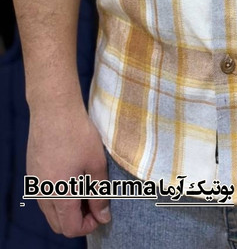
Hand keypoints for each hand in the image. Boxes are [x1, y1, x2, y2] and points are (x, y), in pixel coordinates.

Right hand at [27, 102, 110, 237]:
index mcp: (59, 196)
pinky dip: (58, 196)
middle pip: (58, 224)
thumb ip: (100, 193)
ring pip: (50, 211)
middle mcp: (43, 194)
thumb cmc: (78, 133)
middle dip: (78, 220)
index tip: (102, 211)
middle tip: (95, 201)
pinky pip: (44, 195)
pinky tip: (73, 176)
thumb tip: (103, 216)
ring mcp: (35, 182)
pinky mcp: (33, 171)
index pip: (71, 228)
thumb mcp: (96, 162)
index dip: (90, 225)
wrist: (53, 109)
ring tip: (86, 188)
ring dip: (68, 209)